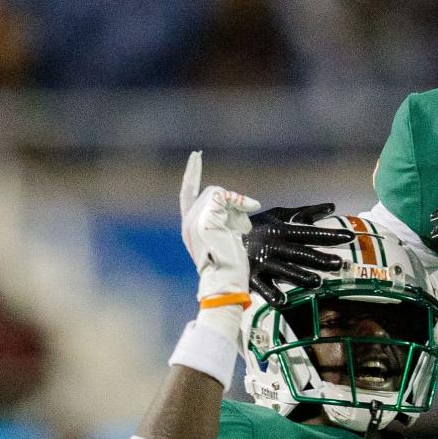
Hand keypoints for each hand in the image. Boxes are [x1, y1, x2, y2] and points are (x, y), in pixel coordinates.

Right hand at [179, 151, 259, 305]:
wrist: (226, 282)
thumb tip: (238, 205)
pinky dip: (240, 201)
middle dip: (233, 203)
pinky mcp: (206, 220)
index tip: (196, 156)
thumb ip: (224, 221)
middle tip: (245, 221)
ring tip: (244, 228)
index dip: (192, 173)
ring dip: (237, 206)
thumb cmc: (231, 268)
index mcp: (190, 228)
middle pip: (212, 192)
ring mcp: (195, 221)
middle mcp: (188, 223)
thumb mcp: (225, 239)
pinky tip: (250, 209)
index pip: (187, 193)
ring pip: (218, 194)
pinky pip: (223, 197)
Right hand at [246, 205, 358, 305]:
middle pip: (301, 254)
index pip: (309, 233)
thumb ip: (305, 212)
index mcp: (282, 231)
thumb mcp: (277, 215)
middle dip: (319, 259)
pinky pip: (263, 288)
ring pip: (285, 271)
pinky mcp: (252, 277)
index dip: (329, 236)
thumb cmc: (256, 227)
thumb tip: (330, 207)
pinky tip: (284, 302)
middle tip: (338, 264)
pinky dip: (273, 295)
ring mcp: (263, 263)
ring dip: (301, 277)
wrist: (220, 237)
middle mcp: (275, 246)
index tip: (348, 237)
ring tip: (317, 282)